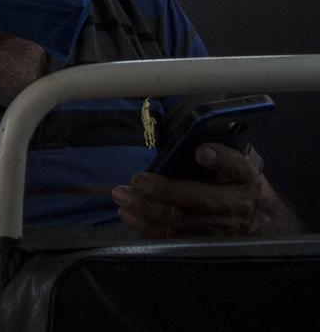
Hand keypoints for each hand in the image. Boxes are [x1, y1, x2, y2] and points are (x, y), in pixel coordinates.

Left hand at [115, 143, 268, 237]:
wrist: (262, 222)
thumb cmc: (233, 183)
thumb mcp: (231, 166)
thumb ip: (210, 154)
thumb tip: (173, 139)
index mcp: (245, 177)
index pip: (235, 165)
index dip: (219, 159)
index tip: (200, 152)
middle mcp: (239, 204)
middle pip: (203, 199)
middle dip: (167, 191)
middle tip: (137, 181)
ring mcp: (227, 229)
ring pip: (186, 222)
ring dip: (150, 210)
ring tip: (122, 197)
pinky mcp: (210, 245)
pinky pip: (178, 239)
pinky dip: (151, 228)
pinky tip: (130, 216)